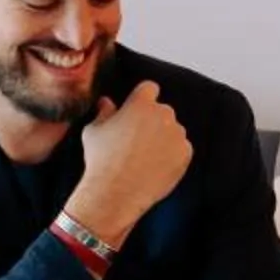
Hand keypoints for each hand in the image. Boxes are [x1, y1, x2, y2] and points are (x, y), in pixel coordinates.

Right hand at [70, 81, 189, 243]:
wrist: (116, 191)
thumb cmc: (102, 159)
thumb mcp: (94, 131)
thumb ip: (103, 112)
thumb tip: (106, 102)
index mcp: (140, 104)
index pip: (149, 88)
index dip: (143, 98)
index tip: (137, 110)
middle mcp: (163, 114)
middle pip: (162, 111)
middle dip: (153, 121)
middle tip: (138, 140)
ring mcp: (177, 134)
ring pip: (173, 131)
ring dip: (164, 138)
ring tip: (146, 157)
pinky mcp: (185, 154)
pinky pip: (181, 149)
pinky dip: (172, 156)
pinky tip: (155, 167)